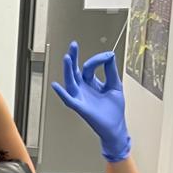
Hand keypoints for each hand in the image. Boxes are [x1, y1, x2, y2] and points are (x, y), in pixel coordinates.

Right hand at [51, 42, 131, 162]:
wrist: (116, 127)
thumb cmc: (114, 109)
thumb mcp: (115, 85)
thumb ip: (111, 71)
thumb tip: (110, 55)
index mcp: (91, 83)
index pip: (89, 67)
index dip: (97, 60)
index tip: (108, 57)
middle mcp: (83, 88)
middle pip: (74, 70)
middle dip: (73, 57)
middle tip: (73, 45)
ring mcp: (80, 97)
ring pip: (71, 81)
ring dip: (68, 70)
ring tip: (67, 58)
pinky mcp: (80, 107)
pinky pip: (68, 99)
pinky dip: (61, 93)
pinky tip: (56, 85)